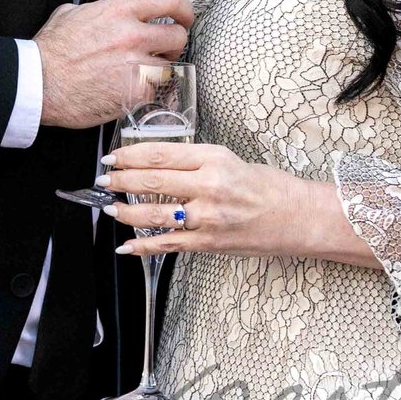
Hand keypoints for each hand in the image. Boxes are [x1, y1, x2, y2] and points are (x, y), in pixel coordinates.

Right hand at [33, 0, 192, 127]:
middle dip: (173, 44)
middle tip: (162, 50)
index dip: (183, 9)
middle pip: (178, 36)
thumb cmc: (50, 53)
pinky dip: (142, 93)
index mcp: (120, 10)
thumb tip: (105, 11)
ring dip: (157, 71)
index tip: (184, 17)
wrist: (39, 84)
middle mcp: (133, 35)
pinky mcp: (135, 92)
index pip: (169, 0)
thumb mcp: (70, 14)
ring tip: (136, 74)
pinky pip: (153, 91)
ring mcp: (137, 65)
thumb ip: (97, 10)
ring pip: (168, 67)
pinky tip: (124, 91)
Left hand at [97, 141, 359, 260]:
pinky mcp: (209, 242)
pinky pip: (169, 244)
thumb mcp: (230, 160)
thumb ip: (195, 162)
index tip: (113, 156)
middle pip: (152, 180)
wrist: (297, 217)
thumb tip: (157, 164)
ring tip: (109, 208)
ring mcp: (207, 217)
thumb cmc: (268, 186)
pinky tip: (127, 245)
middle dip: (120, 180)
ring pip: (154, 213)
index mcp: (213, 159)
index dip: (130, 155)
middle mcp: (208, 186)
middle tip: (102, 179)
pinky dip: (144, 246)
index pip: (160, 153)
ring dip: (126, 211)